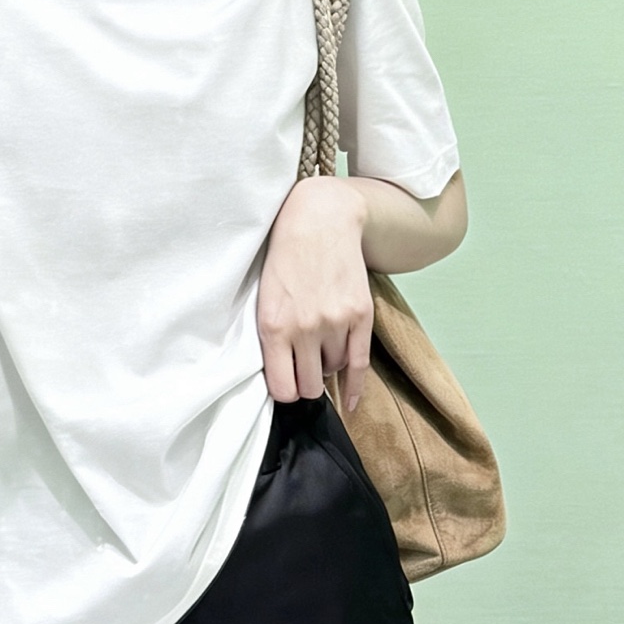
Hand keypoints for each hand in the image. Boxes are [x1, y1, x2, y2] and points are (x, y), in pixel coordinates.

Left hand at [257, 175, 373, 410]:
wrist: (319, 221)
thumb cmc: (284, 259)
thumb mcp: (263, 299)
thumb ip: (270, 338)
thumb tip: (281, 378)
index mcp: (273, 327)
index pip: (282, 389)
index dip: (285, 392)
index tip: (286, 384)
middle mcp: (305, 330)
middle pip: (309, 387)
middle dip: (305, 384)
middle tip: (303, 371)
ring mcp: (335, 323)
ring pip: (332, 371)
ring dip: (325, 366)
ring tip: (319, 344)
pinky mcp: (361, 316)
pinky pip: (359, 364)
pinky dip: (355, 386)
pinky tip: (352, 401)